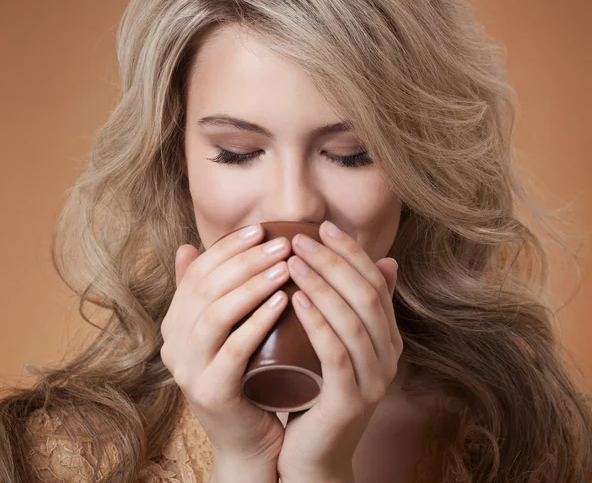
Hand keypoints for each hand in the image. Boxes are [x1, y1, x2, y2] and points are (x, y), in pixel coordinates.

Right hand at [160, 223, 291, 475]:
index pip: (198, 272)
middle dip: (246, 260)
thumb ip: (210, 291)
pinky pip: (233, 349)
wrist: (249, 439)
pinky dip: (258, 321)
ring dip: (252, 285)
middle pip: (206, 288)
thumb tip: (187, 246)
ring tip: (285, 267)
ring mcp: (188, 369)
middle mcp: (174, 343)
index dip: (228, 247)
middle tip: (282, 244)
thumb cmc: (247, 374)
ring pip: (216, 314)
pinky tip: (283, 301)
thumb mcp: (228, 328)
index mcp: (176, 322)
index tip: (261, 229)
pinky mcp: (210, 392)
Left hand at [276, 221, 401, 481]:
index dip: (350, 251)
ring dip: (322, 286)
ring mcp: (374, 380)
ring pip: (353, 321)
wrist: (313, 455)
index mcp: (387, 336)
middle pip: (366, 296)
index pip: (374, 281)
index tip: (323, 226)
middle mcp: (388, 355)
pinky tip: (296, 299)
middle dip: (333, 262)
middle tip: (300, 239)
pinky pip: (336, 354)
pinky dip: (317, 323)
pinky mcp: (351, 402)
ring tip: (292, 261)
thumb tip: (386, 261)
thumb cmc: (317, 389)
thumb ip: (354, 306)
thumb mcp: (338, 342)